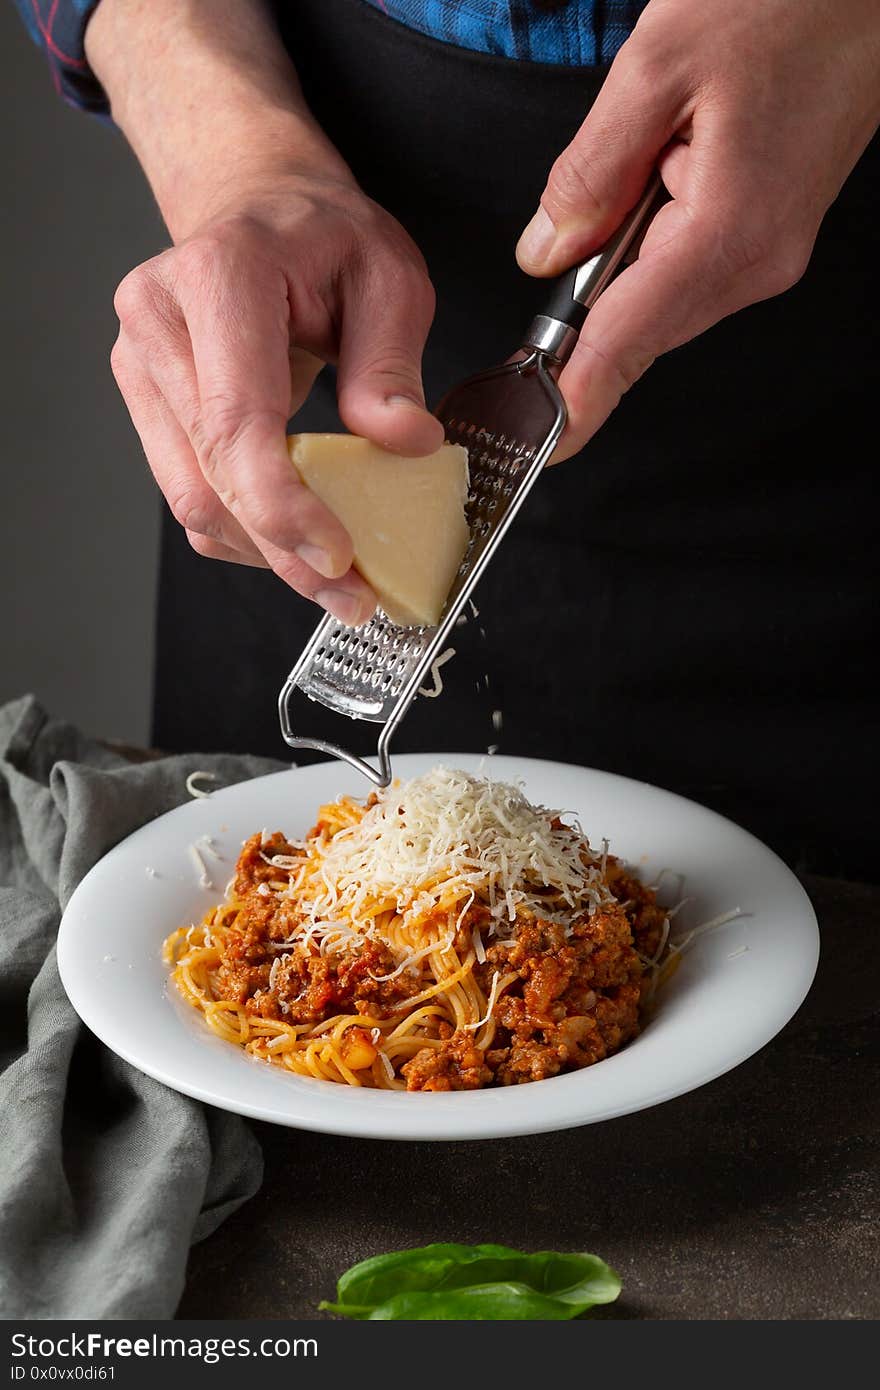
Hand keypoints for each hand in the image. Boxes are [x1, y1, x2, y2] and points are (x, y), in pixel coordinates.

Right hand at [110, 176, 441, 625]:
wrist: (259, 208)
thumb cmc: (324, 237)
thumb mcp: (389, 275)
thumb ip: (392, 362)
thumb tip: (405, 443)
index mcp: (220, 277)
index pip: (237, 420)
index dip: (282, 504)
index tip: (339, 557)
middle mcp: (159, 321)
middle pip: (210, 476)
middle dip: (286, 550)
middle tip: (354, 595)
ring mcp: (141, 366)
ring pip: (193, 498)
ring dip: (266, 553)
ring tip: (337, 580)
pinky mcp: (147, 403)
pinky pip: (192, 492)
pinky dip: (247, 530)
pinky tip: (300, 539)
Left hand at [516, 0, 879, 459]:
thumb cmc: (782, 2)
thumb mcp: (656, 66)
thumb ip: (590, 172)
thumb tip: (545, 253)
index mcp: (728, 230)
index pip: (627, 342)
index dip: (577, 398)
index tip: (541, 447)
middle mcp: (757, 261)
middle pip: (640, 330)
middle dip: (584, 315)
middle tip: (555, 250)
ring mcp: (770, 253)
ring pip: (662, 301)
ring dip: (622, 265)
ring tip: (639, 162)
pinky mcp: (770, 234)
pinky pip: (688, 270)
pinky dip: (651, 248)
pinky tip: (656, 175)